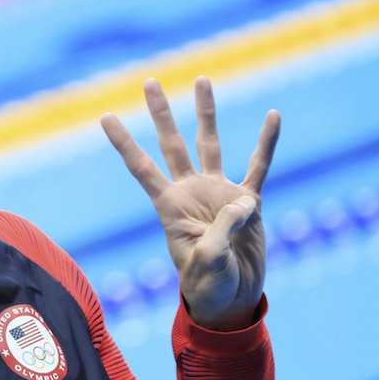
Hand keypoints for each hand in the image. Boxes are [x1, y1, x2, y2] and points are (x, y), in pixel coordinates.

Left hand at [100, 76, 280, 330]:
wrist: (231, 299)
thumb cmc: (208, 286)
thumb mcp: (207, 263)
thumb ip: (221, 233)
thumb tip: (243, 202)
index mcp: (169, 205)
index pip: (140, 167)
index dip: (123, 142)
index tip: (106, 116)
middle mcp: (189, 191)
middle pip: (171, 144)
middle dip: (161, 113)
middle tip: (149, 81)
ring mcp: (218, 192)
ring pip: (209, 143)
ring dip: (206, 112)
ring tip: (201, 80)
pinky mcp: (247, 201)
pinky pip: (258, 165)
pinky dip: (266, 141)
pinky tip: (273, 116)